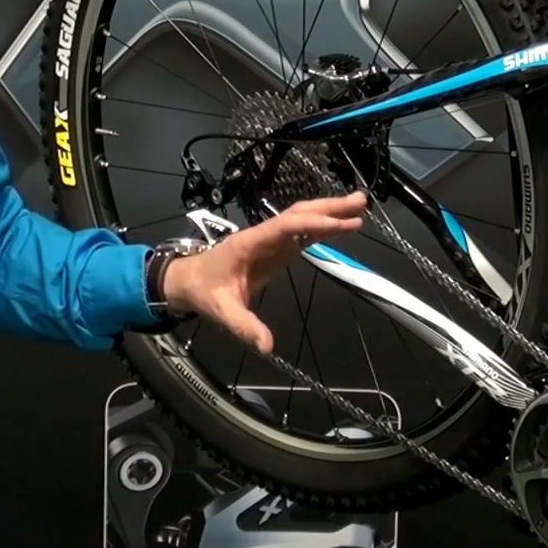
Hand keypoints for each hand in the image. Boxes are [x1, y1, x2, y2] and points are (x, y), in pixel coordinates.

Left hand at [160, 192, 368, 353]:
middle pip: (298, 214)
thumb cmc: (204, 292)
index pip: (284, 226)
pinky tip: (340, 225)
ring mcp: (270, 240)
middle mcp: (263, 235)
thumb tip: (266, 346)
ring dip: (329, 212)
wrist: (188, 281)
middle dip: (328, 207)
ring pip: (302, 220)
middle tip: (360, 201)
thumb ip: (244, 326)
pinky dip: (322, 228)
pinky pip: (301, 234)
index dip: (311, 223)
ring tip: (358, 206)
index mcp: (250, 243)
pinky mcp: (275, 250)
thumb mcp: (222, 311)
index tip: (337, 222)